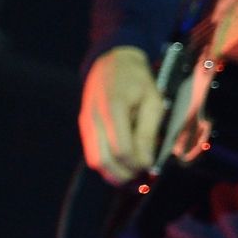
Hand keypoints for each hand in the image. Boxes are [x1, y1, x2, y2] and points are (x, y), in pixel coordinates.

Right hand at [80, 46, 163, 183]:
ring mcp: (86, 123)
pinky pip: (92, 153)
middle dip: (124, 174)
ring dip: (114, 173)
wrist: (112, 62)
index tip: (151, 166)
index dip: (136, 164)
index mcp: (114, 108)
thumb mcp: (153, 102)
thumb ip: (148, 132)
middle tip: (142, 175)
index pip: (122, 149)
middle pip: (104, 161)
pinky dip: (107, 164)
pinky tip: (123, 163)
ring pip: (94, 161)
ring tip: (134, 173)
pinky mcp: (84, 126)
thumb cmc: (138, 81)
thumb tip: (147, 162)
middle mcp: (95, 118)